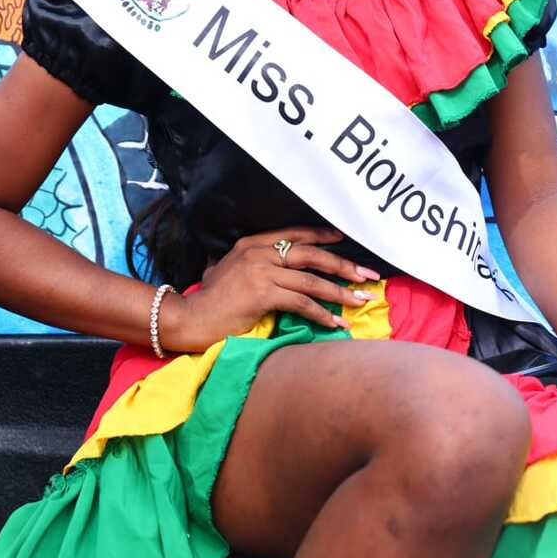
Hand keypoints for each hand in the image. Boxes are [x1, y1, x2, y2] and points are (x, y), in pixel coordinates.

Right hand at [159, 226, 379, 352]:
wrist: (189, 318)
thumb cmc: (210, 300)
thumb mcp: (227, 270)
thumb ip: (249, 263)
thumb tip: (271, 268)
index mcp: (252, 243)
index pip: (296, 234)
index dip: (323, 237)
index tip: (345, 241)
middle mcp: (259, 252)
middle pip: (311, 254)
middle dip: (343, 265)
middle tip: (366, 275)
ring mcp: (261, 271)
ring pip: (311, 280)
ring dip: (339, 292)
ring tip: (360, 301)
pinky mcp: (263, 294)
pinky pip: (301, 302)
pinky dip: (322, 314)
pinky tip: (336, 323)